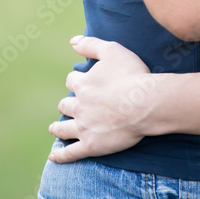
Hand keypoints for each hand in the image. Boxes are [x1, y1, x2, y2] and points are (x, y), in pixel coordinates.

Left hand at [48, 36, 155, 163]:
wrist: (145, 103)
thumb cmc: (132, 74)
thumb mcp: (112, 50)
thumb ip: (90, 44)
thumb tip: (72, 41)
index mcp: (83, 84)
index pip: (72, 81)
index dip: (76, 80)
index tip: (80, 82)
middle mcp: (79, 106)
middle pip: (66, 104)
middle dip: (67, 104)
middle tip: (69, 106)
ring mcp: (84, 127)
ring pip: (63, 128)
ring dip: (58, 128)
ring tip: (54, 128)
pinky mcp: (91, 146)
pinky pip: (70, 153)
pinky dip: (60, 155)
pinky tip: (54, 157)